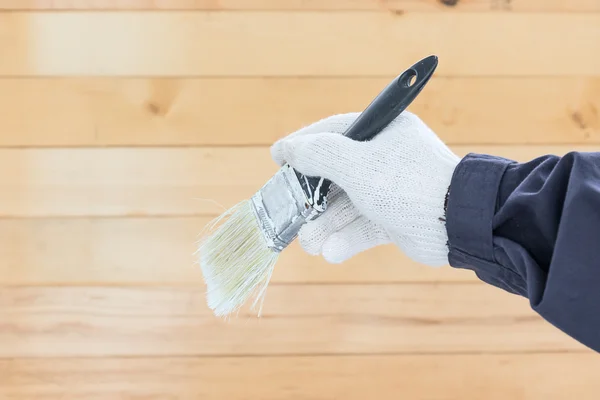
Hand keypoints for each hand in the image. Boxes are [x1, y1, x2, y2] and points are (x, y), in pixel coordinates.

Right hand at [270, 111, 460, 266]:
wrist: (459, 224)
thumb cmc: (408, 184)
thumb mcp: (357, 164)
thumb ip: (319, 154)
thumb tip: (287, 149)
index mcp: (382, 131)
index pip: (333, 131)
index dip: (302, 145)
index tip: (277, 158)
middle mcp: (385, 157)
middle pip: (335, 174)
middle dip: (311, 198)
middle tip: (289, 213)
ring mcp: (390, 189)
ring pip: (347, 205)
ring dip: (326, 225)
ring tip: (309, 244)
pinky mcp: (395, 218)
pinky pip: (364, 226)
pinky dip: (348, 239)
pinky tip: (333, 253)